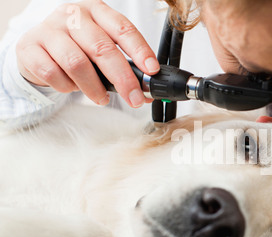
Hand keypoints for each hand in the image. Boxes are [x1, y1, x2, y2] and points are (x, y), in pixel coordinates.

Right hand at [16, 0, 158, 107]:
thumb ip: (123, 65)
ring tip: (101, 98)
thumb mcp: (101, 49)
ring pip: (76, 63)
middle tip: (134, 98)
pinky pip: (52, 73)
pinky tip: (72, 87)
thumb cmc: (77, 48)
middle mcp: (73, 15)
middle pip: (102, 48)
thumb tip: (145, 93)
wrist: (38, 48)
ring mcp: (49, 29)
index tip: (151, 70)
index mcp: (96, 11)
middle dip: (123, 78)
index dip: (139, 50)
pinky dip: (67, 87)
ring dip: (94, 88)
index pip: (123, 28)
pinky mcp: (29, 46)